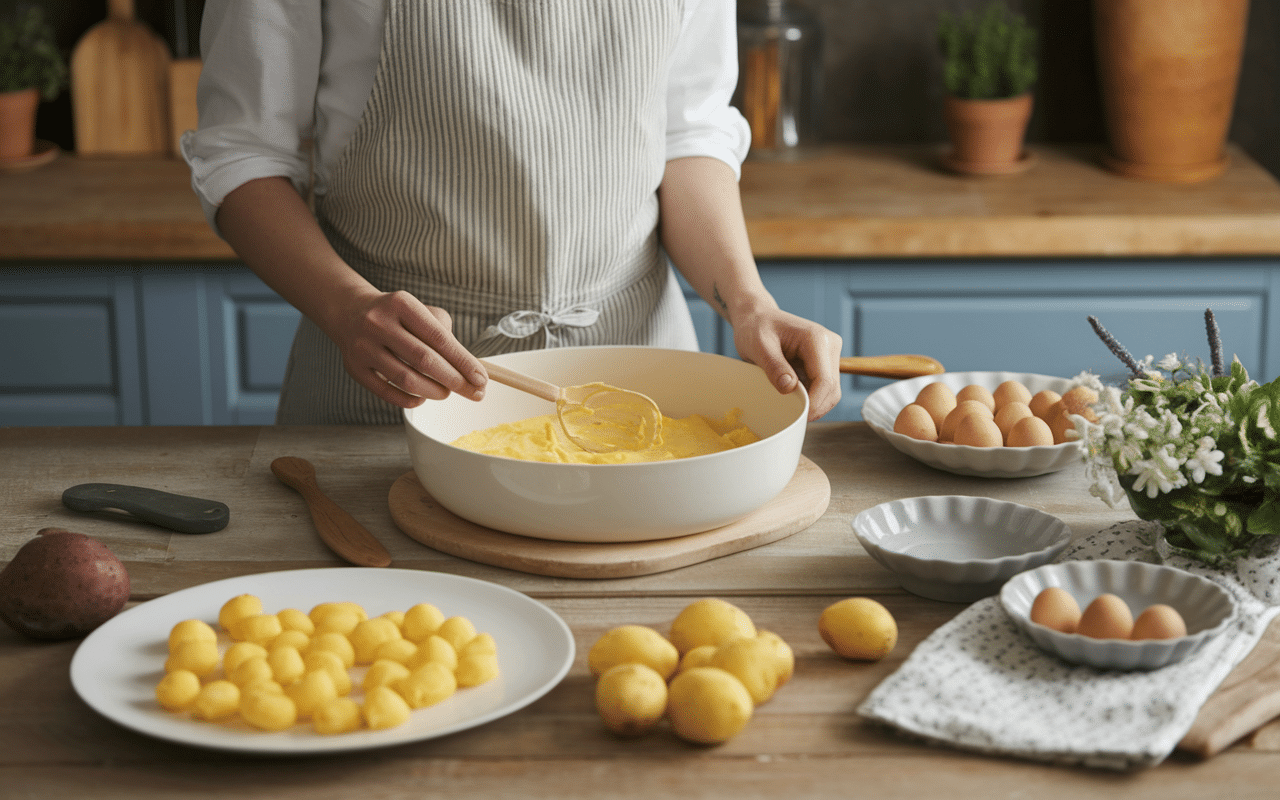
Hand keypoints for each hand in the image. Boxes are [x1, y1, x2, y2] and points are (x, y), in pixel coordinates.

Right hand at [324, 289, 486, 408]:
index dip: (464, 362)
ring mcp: (363, 347)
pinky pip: (387, 392)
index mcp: (402, 304)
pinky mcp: (355, 368)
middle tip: (473, 392)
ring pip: (406, 379)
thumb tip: (467, 368)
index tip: (481, 379)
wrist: (350, 312)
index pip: (439, 338)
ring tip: (447, 393)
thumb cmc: (397, 315)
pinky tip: (423, 398)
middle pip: (424, 360)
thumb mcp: (420, 310)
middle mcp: (379, 323)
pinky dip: (410, 400)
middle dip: (454, 380)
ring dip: (434, 392)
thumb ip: (443, 333)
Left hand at [732, 307, 841, 420]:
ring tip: (790, 406)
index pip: (825, 381)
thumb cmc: (756, 328)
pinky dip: (810, 398)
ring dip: (813, 404)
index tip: (797, 417)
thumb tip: (788, 388)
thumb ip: (773, 366)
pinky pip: (823, 389)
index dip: (814, 404)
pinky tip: (793, 398)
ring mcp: (829, 354)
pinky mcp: (824, 363)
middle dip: (815, 407)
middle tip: (792, 417)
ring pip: (830, 392)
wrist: (758, 318)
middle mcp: (830, 345)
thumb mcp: (758, 345)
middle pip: (832, 389)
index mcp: (816, 339)